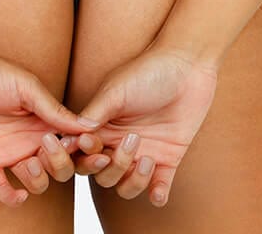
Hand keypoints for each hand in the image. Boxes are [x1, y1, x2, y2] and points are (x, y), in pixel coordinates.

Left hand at [0, 41, 99, 207]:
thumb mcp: (26, 87)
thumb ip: (53, 109)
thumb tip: (88, 125)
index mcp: (44, 118)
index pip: (72, 142)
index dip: (81, 150)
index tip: (83, 146)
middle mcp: (29, 138)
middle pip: (59, 166)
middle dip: (61, 164)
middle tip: (47, 146)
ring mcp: (8, 151)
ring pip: (36, 181)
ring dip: (39, 179)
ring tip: (30, 161)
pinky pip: (2, 190)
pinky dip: (12, 198)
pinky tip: (18, 194)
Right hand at [69, 42, 219, 206]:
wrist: (188, 66)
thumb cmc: (148, 71)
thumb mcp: (116, 89)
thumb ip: (95, 113)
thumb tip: (73, 136)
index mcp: (103, 125)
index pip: (83, 153)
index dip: (83, 156)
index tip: (92, 146)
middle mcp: (120, 143)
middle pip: (102, 175)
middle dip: (112, 168)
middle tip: (129, 143)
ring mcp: (143, 152)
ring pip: (126, 187)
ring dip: (133, 181)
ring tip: (148, 158)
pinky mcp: (168, 159)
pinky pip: (158, 189)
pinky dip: (157, 195)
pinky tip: (158, 190)